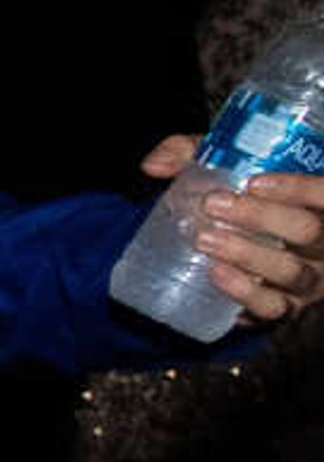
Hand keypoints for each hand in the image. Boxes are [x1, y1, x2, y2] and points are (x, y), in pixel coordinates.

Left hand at [139, 132, 323, 322]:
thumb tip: (154, 165)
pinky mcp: (287, 306)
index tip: (253, 182)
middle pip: (309, 230)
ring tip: (205, 240)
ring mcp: (310, 278)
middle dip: (261, 217)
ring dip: (248, 255)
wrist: (249, 240)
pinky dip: (246, 294)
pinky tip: (218, 276)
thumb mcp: (224, 165)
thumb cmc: (243, 197)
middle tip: (214, 205)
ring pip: (292, 271)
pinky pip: (273, 307)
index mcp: (321, 205)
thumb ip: (192, 154)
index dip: (298, 188)